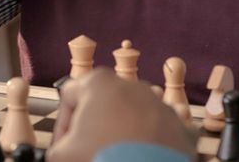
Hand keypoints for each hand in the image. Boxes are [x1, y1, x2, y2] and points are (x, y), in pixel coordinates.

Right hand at [47, 68, 195, 161]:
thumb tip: (64, 151)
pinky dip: (151, 146)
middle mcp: (133, 86)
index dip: (63, 125)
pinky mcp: (181, 128)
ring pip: (134, 117)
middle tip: (90, 152)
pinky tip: (143, 160)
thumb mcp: (60, 156)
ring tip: (119, 157)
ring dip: (124, 135)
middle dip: (96, 127)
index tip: (64, 146)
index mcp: (99, 83)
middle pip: (105, 104)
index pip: (69, 96)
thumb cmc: (99, 158)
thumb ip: (58, 147)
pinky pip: (161, 134)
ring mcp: (160, 105)